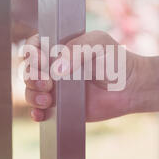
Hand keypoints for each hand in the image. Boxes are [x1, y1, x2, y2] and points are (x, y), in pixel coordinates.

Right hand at [23, 31, 157, 121]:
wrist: (131, 87)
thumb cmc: (116, 60)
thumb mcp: (98, 44)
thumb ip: (77, 49)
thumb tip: (56, 69)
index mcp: (59, 47)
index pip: (34, 46)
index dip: (32, 53)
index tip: (41, 61)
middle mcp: (54, 67)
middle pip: (27, 70)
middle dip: (31, 77)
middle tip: (48, 83)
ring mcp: (56, 87)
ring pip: (30, 90)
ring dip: (32, 95)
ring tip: (48, 99)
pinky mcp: (60, 106)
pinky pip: (40, 111)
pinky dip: (35, 113)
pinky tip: (41, 114)